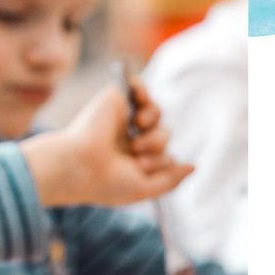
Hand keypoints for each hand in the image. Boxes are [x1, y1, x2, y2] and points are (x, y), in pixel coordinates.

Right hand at [23, 82, 191, 208]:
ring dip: (153, 124)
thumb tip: (193, 166)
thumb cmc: (108, 182)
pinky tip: (139, 101)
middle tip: (137, 152)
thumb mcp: (146, 188)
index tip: (140, 168)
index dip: (162, 161)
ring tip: (139, 127)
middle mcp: (127, 137)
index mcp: (133, 158)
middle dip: (157, 145)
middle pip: (163, 135)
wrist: (80, 165)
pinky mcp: (113, 100)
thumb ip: (172, 179)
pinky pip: (137, 86)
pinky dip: (143, 90)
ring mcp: (120, 118)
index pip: (165, 154)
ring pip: (156, 113)